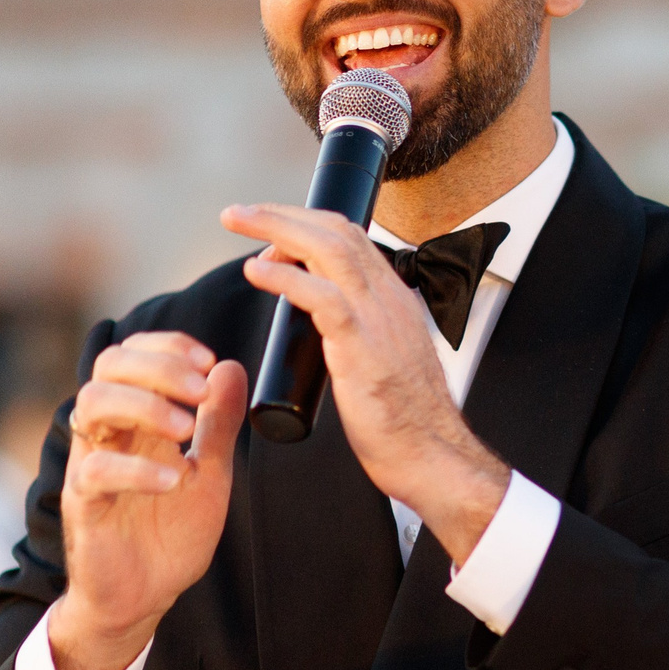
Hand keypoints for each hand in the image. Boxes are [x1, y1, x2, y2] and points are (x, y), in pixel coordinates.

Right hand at [52, 332, 247, 669]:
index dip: (167, 346)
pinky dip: (139, 468)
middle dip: (157, 366)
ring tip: (185, 433)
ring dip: (144, 406)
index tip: (208, 361)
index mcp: (137, 418)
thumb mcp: (210, 473)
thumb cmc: (170, 532)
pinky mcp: (83, 502)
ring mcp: (91, 464)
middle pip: (109, 365)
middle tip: (199, 392)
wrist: (145, 595)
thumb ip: (218, 424)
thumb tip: (230, 367)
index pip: (134, 354)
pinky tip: (175, 480)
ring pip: (91, 404)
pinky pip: (96, 470)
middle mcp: (109, 432)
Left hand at [224, 202, 509, 561]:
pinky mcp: (363, 347)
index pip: (351, 238)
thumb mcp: (384, 362)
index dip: (306, 224)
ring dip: (276, 227)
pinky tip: (256, 271)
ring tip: (237, 221)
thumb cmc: (404, 423)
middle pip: (336, 230)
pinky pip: (322, 297)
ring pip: (329, 248)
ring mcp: (379, 320)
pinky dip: (285, 277)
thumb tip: (331, 334)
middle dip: (283, 213)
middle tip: (240, 214)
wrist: (431, 456)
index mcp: (393, 300)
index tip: (269, 233)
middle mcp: (389, 299)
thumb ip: (360, 338)